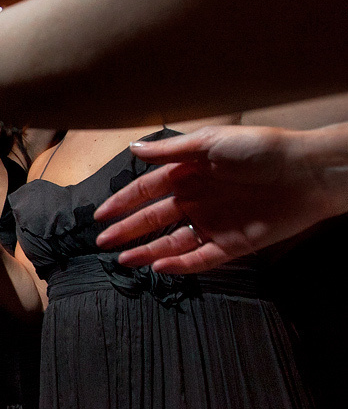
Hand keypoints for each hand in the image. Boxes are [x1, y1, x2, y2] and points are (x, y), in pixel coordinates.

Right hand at [94, 125, 347, 273]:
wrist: (307, 173)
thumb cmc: (260, 149)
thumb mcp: (210, 142)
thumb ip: (170, 151)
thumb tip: (133, 149)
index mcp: (189, 174)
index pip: (147, 190)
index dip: (123, 202)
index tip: (101, 215)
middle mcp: (198, 200)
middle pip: (154, 219)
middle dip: (127, 230)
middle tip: (103, 242)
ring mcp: (214, 224)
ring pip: (173, 242)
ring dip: (148, 251)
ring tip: (124, 259)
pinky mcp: (234, 245)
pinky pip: (201, 259)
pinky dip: (180, 265)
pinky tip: (160, 266)